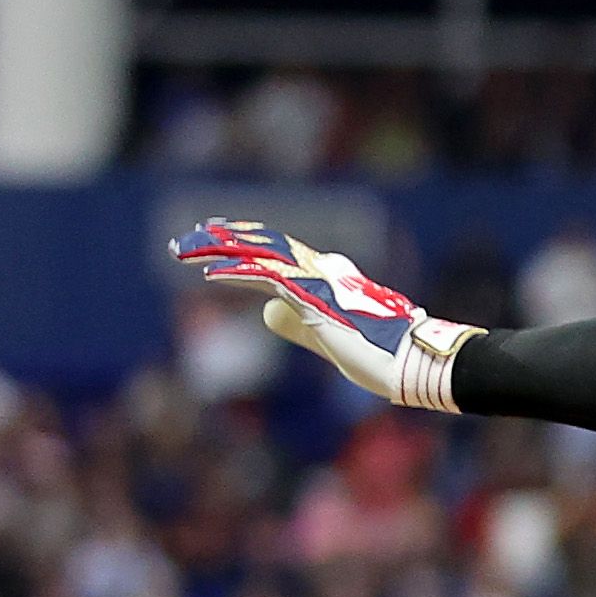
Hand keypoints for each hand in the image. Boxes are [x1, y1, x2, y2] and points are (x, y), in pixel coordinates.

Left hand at [171, 218, 473, 411]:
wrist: (413, 361)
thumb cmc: (383, 356)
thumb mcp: (330, 339)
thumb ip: (297, 324)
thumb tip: (266, 312)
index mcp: (330, 275)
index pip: (277, 250)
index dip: (244, 240)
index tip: (216, 235)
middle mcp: (322, 269)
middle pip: (262, 244)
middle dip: (222, 239)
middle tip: (186, 237)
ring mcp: (317, 280)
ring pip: (257, 255)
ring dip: (216, 251)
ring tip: (182, 249)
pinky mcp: (313, 296)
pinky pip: (266, 278)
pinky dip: (235, 274)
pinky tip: (207, 275)